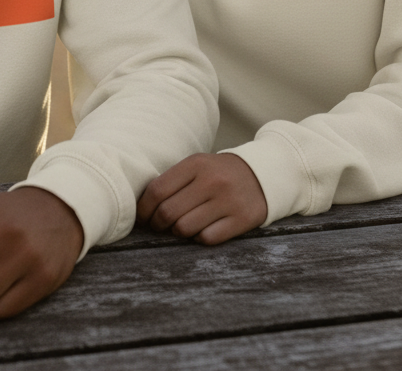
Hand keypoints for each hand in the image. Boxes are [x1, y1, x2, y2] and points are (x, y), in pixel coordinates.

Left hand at [137, 153, 267, 244]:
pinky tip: (201, 230)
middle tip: (158, 226)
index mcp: (195, 164)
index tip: (142, 218)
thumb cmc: (217, 173)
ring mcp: (228, 201)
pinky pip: (207, 238)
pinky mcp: (241, 219)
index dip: (144, 209)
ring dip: (178, 232)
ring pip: (185, 228)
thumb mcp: (196, 166)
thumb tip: (143, 207)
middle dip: (157, 224)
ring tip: (180, 227)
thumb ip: (172, 181)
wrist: (259, 174)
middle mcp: (211, 181)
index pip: (157, 190)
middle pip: (168, 212)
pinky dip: (199, 238)